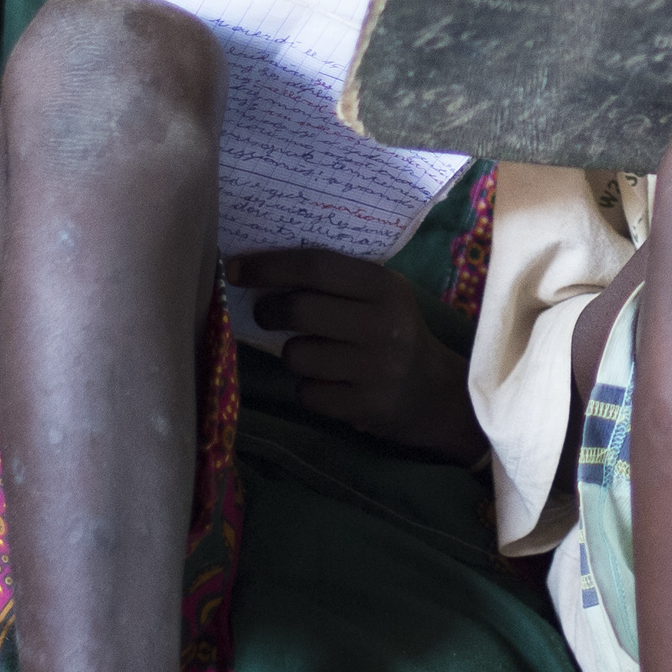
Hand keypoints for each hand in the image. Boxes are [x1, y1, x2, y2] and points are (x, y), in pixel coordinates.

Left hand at [226, 247, 484, 462]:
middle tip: (266, 314)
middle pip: (300, 310)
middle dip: (270, 311)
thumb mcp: (379, 297)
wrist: (435, 393)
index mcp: (386, 288)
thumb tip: (259, 270)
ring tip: (317, 357)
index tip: (235, 269)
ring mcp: (375, 368)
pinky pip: (307, 392)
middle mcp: (384, 325)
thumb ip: (334, 282)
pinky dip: (310, 389)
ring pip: (297, 355)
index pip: (316, 266)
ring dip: (295, 355)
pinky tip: (333, 384)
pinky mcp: (365, 405)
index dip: (270, 266)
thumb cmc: (394, 334)